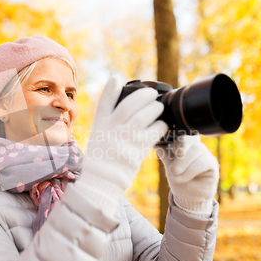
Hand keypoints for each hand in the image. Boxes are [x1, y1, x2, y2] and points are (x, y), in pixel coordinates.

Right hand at [79, 75, 167, 191]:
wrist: (102, 181)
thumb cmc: (101, 158)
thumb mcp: (98, 137)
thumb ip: (108, 122)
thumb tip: (120, 108)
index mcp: (100, 125)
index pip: (104, 103)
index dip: (110, 89)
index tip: (115, 79)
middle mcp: (111, 130)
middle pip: (129, 105)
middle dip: (143, 95)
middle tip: (152, 93)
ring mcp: (124, 139)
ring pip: (143, 116)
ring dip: (155, 108)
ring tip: (159, 106)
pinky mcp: (137, 150)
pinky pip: (154, 133)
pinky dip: (161, 126)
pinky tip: (163, 124)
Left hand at [156, 134, 218, 215]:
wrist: (189, 196)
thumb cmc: (179, 179)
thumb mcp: (169, 166)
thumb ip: (165, 155)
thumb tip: (156, 143)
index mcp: (184, 145)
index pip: (181, 135)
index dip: (176, 141)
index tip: (172, 150)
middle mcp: (196, 146)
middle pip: (189, 140)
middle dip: (180, 151)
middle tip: (172, 167)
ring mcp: (205, 154)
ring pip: (196, 150)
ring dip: (184, 164)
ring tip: (175, 174)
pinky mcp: (212, 165)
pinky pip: (203, 162)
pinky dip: (191, 171)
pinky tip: (184, 178)